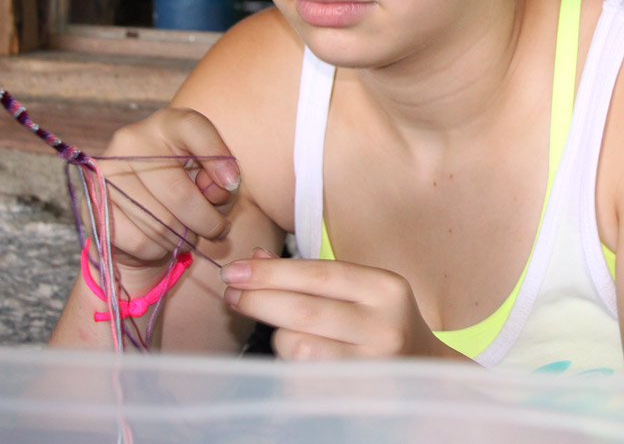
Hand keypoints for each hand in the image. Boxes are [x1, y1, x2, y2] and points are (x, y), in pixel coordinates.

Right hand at [92, 107, 239, 272]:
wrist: (136, 218)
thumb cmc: (184, 192)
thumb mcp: (210, 180)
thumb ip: (220, 180)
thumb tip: (220, 187)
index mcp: (165, 123)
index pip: (193, 128)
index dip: (217, 155)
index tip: (232, 183)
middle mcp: (131, 140)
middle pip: (180, 194)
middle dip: (207, 222)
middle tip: (217, 229)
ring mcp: (107, 172)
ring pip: (161, 223)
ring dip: (183, 239)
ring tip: (187, 233)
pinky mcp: (95, 205)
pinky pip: (141, 241)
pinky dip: (158, 250)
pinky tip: (161, 242)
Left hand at [220, 250, 461, 360]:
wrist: (428, 374)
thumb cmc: (380, 322)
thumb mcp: (358, 289)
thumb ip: (309, 274)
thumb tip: (254, 258)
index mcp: (385, 288)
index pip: (316, 274)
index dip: (270, 272)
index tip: (235, 270)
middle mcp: (385, 328)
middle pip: (303, 311)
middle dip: (258, 300)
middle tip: (231, 292)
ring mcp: (376, 370)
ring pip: (299, 348)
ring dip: (277, 337)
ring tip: (279, 331)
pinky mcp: (361, 401)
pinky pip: (303, 381)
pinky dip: (289, 367)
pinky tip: (295, 360)